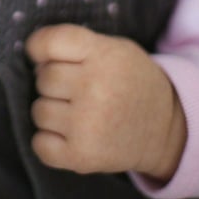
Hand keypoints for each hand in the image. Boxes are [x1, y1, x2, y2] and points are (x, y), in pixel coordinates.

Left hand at [25, 24, 186, 181]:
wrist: (164, 129)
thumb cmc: (129, 81)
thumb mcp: (114, 49)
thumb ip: (76, 46)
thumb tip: (34, 61)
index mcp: (103, 55)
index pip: (50, 42)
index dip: (38, 47)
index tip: (42, 55)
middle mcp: (95, 88)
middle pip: (42, 78)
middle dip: (52, 83)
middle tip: (74, 89)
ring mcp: (88, 124)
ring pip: (38, 111)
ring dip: (50, 111)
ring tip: (75, 112)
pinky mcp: (83, 156)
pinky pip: (39, 144)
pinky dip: (47, 141)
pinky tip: (68, 134)